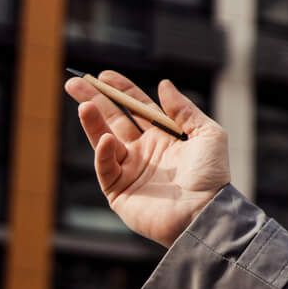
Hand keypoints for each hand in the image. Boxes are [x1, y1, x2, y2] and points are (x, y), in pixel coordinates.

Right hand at [65, 72, 229, 246]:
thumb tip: (163, 84)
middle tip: (75, 83)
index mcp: (165, 137)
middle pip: (114, 120)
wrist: (205, 213)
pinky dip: (103, 153)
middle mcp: (145, 152)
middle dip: (95, 100)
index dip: (122, 91)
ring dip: (93, 122)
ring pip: (104, 140)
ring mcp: (130, 171)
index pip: (138, 108)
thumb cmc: (212, 175)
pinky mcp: (119, 191)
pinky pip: (106, 167)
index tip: (104, 75)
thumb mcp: (207, 135)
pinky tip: (106, 140)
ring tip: (84, 104)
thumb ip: (184, 110)